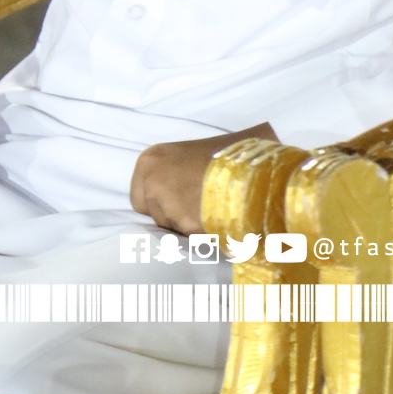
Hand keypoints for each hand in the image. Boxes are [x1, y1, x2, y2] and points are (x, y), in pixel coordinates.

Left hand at [131, 121, 276, 234]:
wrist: (254, 162)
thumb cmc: (225, 153)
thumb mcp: (189, 154)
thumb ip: (173, 173)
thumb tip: (164, 200)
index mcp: (149, 161)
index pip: (138, 199)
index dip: (159, 203)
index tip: (178, 201)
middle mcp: (152, 182)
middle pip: (155, 216)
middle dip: (173, 218)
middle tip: (197, 208)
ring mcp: (168, 205)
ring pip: (171, 231)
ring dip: (189, 228)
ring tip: (211, 212)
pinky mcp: (187, 225)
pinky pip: (191, 239)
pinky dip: (203, 236)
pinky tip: (218, 222)